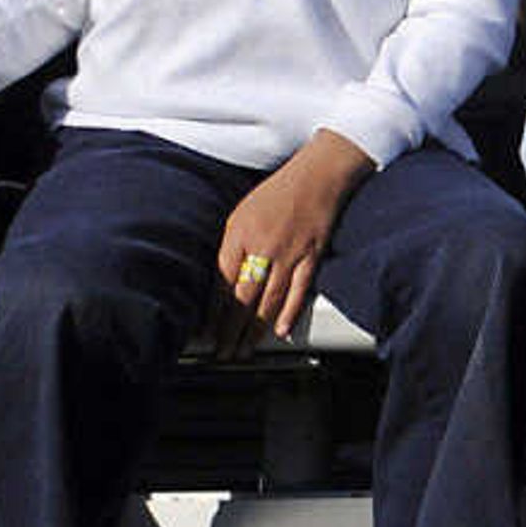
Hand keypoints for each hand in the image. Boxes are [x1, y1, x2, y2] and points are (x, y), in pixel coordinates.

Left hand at [210, 137, 363, 357]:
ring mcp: (290, 253)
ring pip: (269, 300)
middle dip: (230, 329)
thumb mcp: (242, 214)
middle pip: (243, 297)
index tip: (207, 330)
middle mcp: (263, 246)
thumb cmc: (278, 191)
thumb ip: (232, 247)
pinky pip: (299, 290)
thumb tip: (222, 281)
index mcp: (239, 234)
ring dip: (255, 329)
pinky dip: (290, 312)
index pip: (221, 282)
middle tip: (222, 352)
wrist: (318, 174)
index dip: (213, 311)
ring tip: (244, 349)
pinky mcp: (312, 255)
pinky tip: (280, 330)